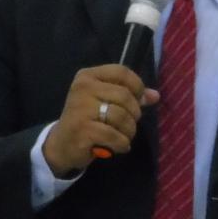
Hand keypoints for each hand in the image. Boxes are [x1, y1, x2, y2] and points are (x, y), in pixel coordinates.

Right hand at [42, 65, 157, 175]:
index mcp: (88, 76)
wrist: (62, 145)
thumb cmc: (87, 120)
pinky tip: (118, 146)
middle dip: (134, 114)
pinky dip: (122, 144)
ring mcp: (80, 109)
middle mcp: (82, 88)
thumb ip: (130, 96)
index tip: (138, 101)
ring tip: (123, 136)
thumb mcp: (105, 102)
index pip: (122, 72)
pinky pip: (115, 135)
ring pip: (121, 116)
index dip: (137, 86)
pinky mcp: (82, 130)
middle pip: (124, 95)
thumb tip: (155, 95)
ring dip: (129, 131)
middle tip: (128, 124)